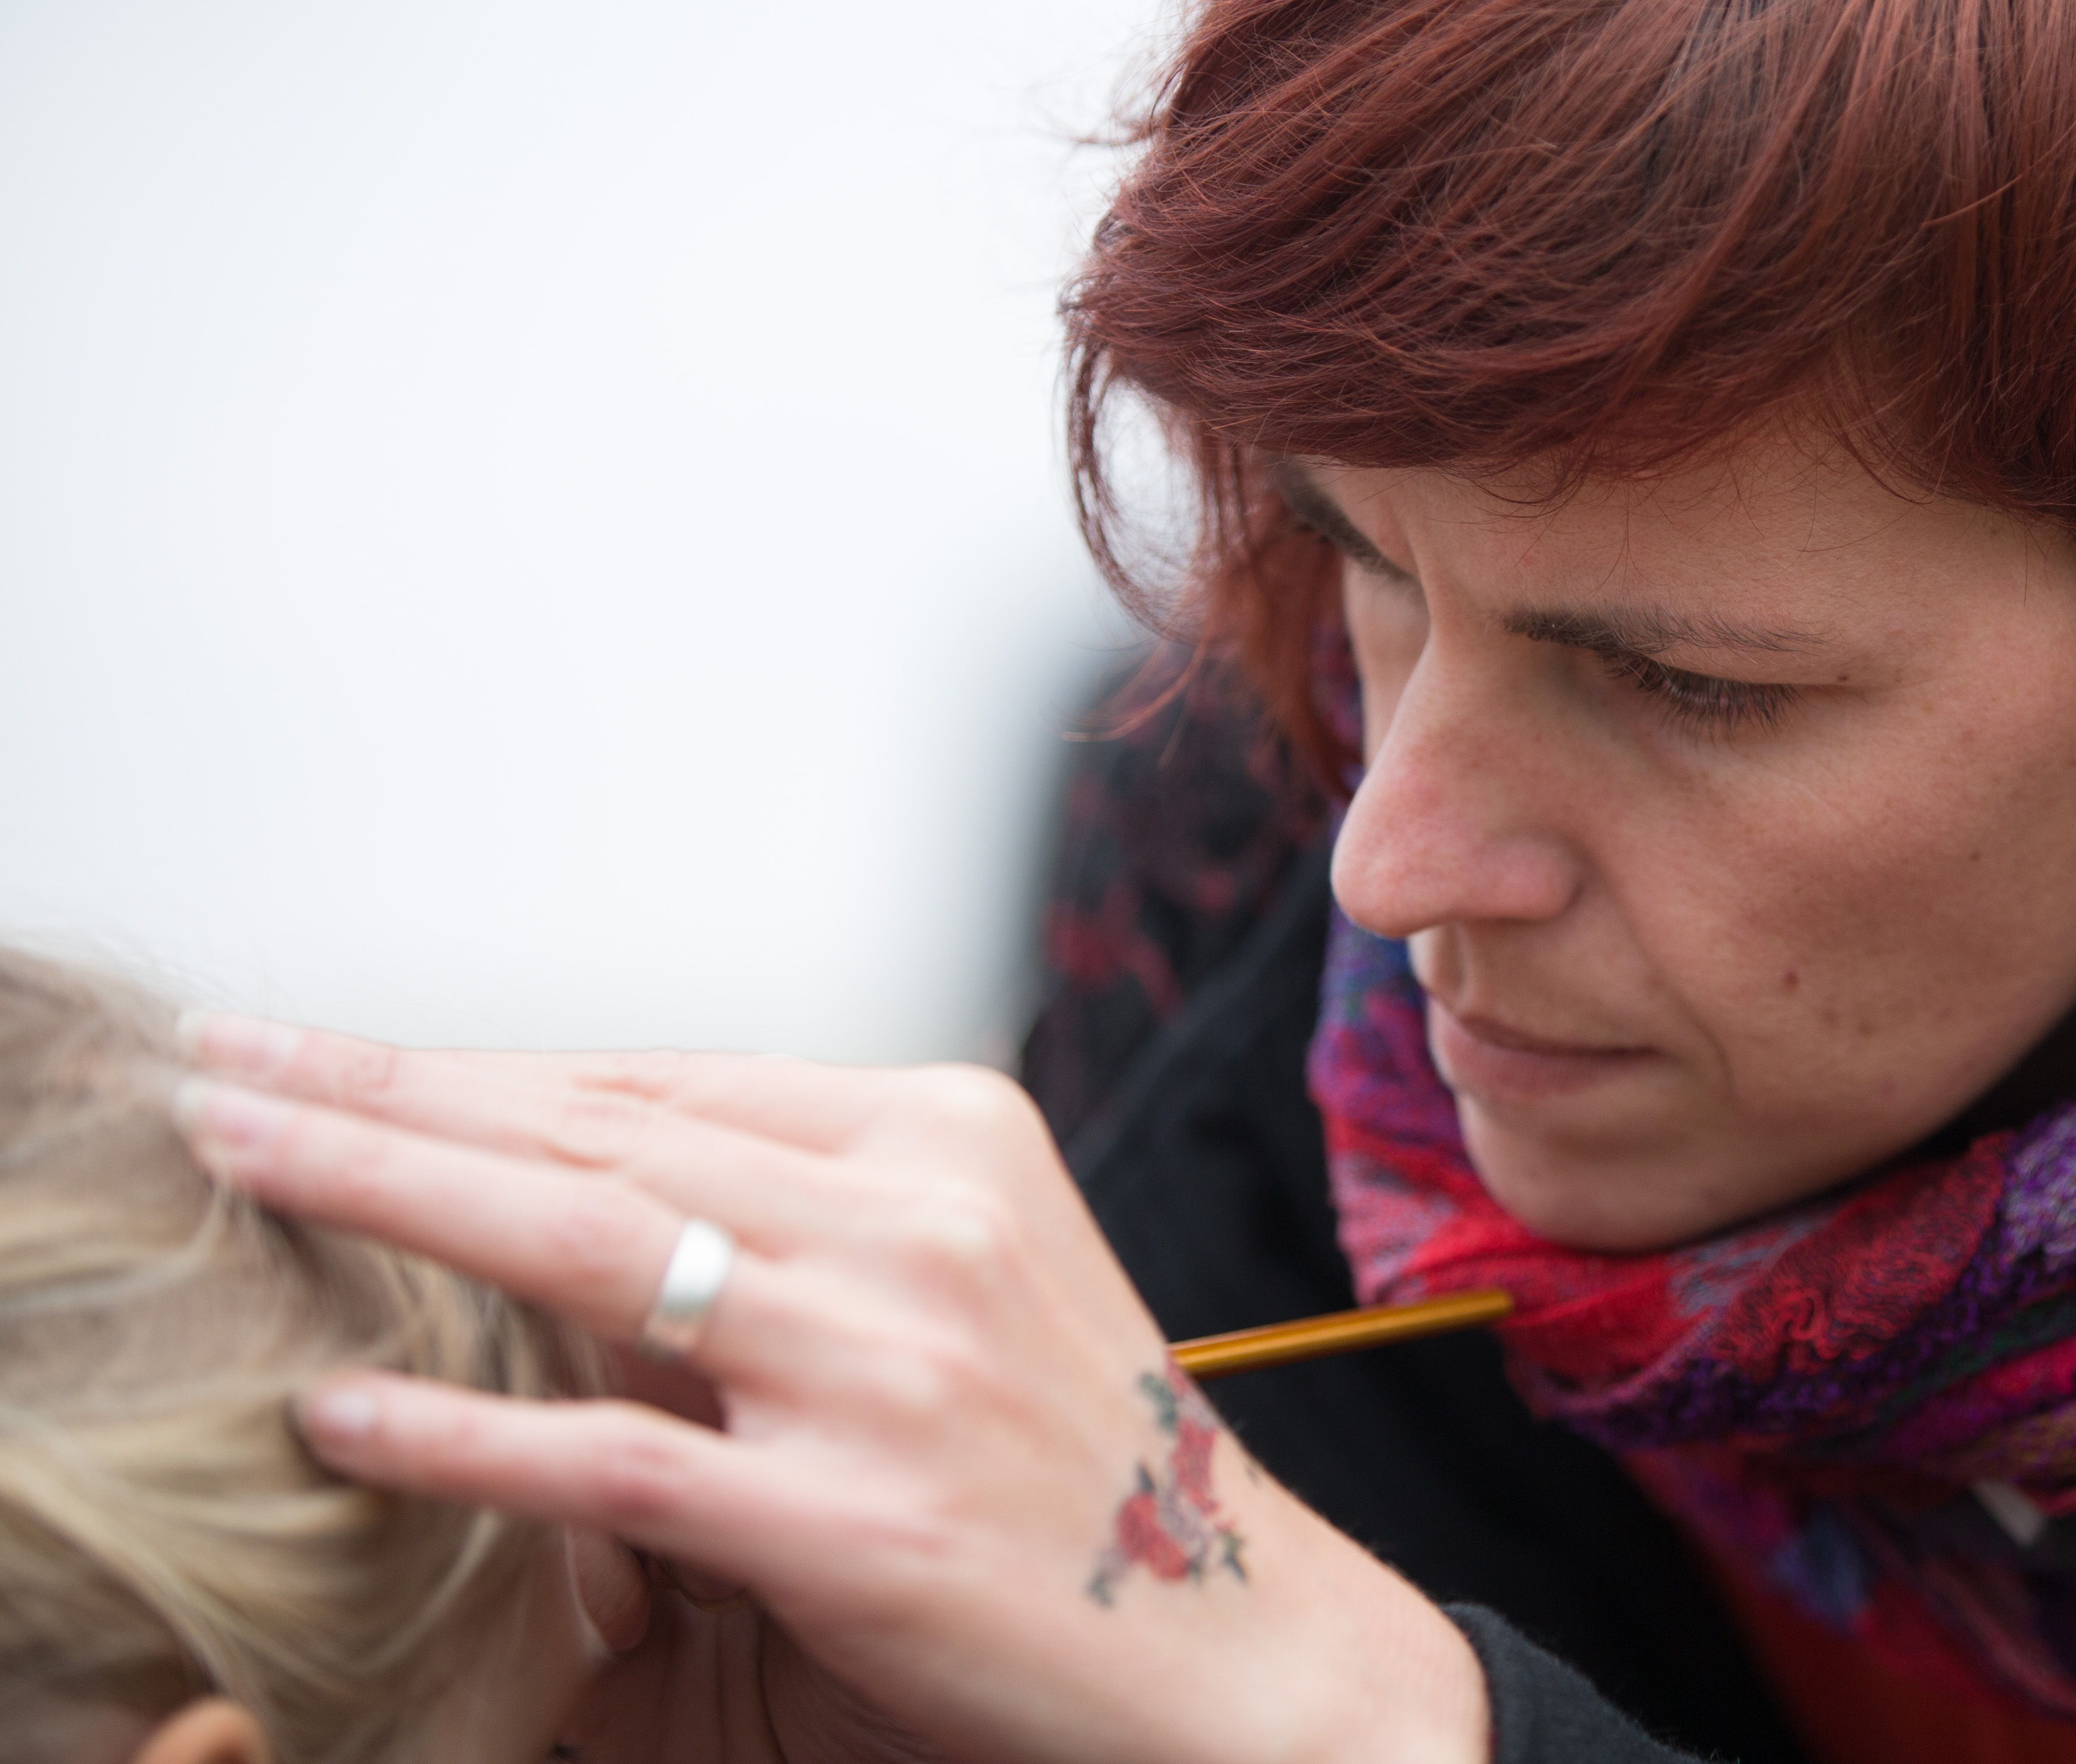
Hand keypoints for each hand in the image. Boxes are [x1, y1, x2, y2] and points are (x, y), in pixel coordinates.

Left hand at [174, 1022, 1489, 1763]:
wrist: (1241, 1635)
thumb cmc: (1088, 1461)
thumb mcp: (967, 1281)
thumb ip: (800, 1227)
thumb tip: (566, 1199)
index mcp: (950, 1139)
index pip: (663, 1079)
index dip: (477, 1062)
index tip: (332, 1046)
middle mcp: (923, 1219)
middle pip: (600, 1128)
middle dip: (387, 1090)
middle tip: (228, 1063)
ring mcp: (892, 1365)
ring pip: (586, 1243)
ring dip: (384, 1193)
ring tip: (239, 1160)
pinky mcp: (856, 1520)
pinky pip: (612, 1456)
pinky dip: (463, 1431)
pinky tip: (341, 1412)